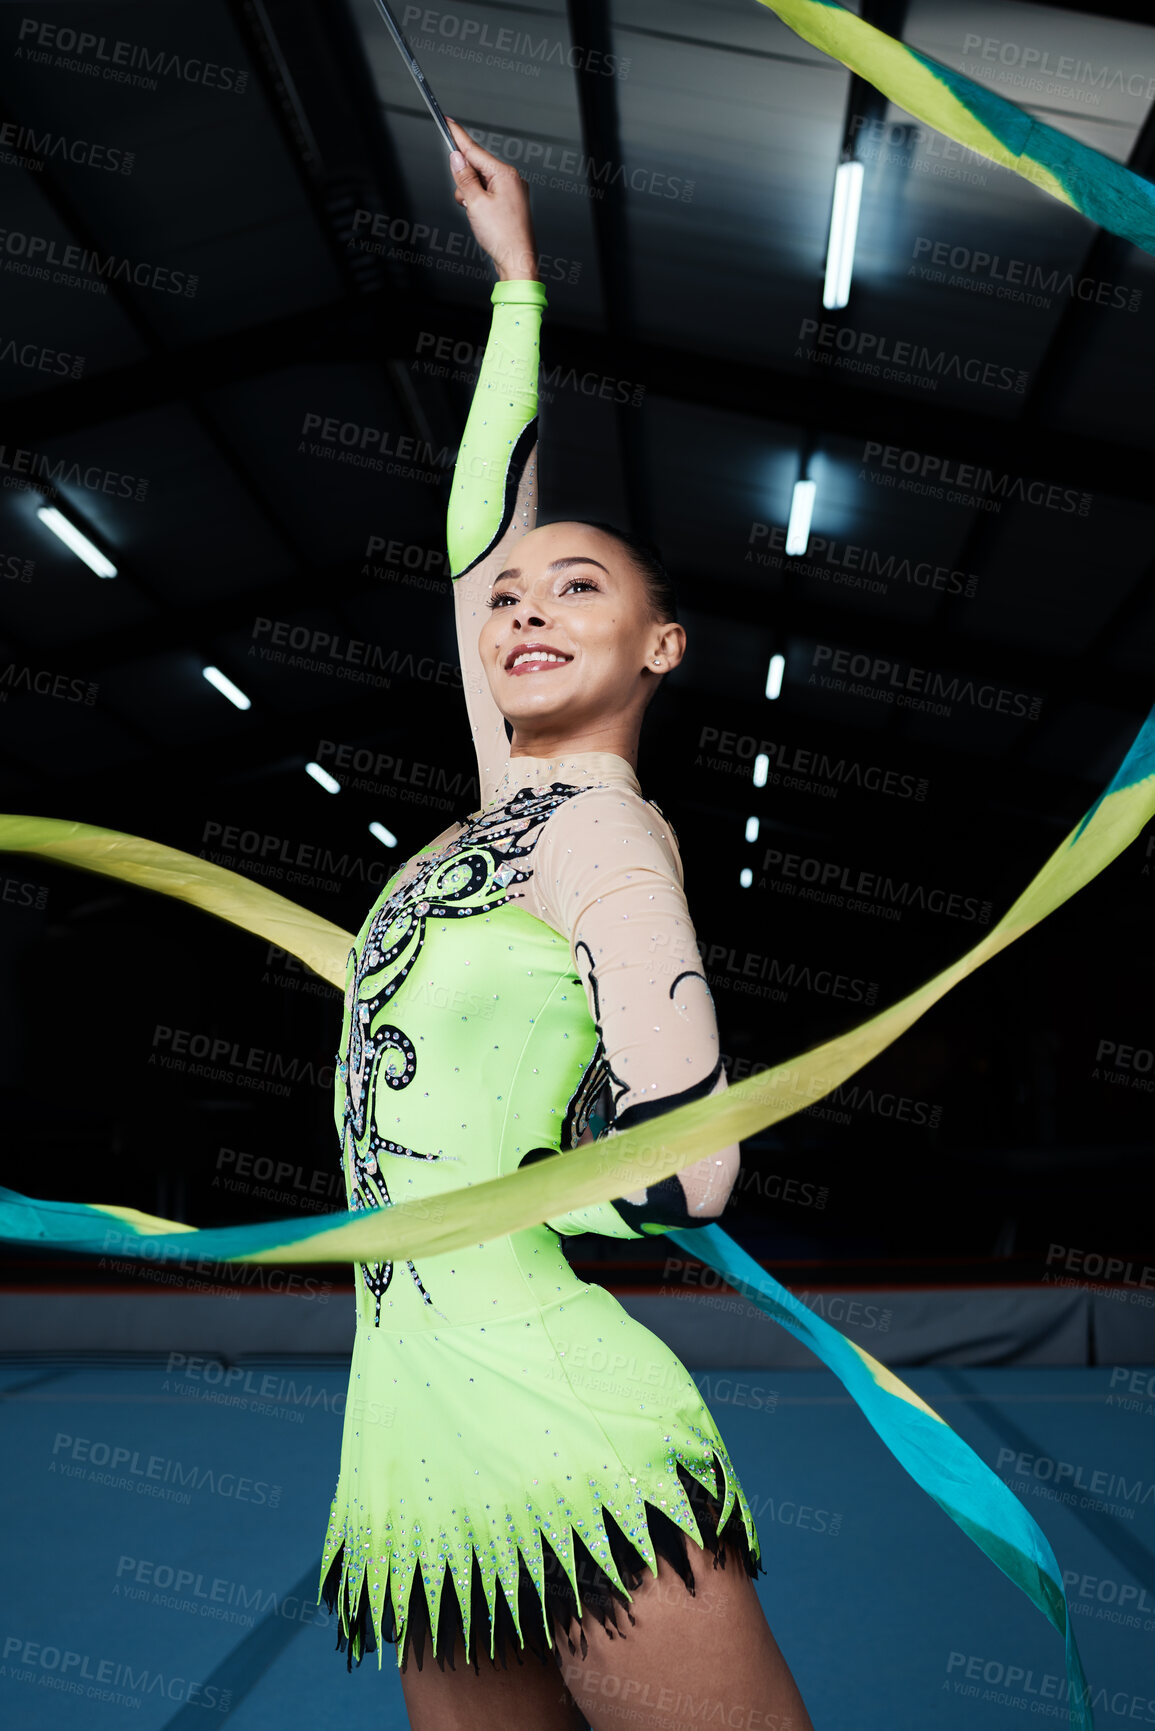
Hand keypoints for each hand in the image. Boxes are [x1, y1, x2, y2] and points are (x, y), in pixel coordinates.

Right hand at [445, 117, 539, 281]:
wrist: (517, 261)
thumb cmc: (503, 235)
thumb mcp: (475, 203)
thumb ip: (464, 177)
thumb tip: (457, 158)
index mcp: (505, 174)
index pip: (475, 150)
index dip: (458, 136)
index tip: (448, 122)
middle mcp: (511, 180)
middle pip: (476, 168)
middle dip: (465, 182)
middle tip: (467, 200)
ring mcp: (512, 193)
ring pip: (480, 184)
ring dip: (470, 196)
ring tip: (476, 214)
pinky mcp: (509, 205)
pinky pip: (487, 195)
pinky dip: (478, 203)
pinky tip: (481, 218)